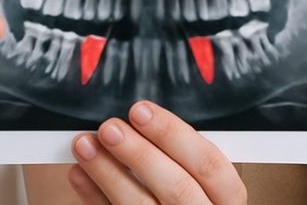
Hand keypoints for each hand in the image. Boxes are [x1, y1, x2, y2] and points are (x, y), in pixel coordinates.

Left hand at [67, 101, 246, 203]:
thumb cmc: (188, 199)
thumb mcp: (200, 180)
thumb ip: (179, 156)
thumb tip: (139, 117)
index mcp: (226, 198)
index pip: (209, 164)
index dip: (173, 134)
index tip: (140, 110)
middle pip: (178, 188)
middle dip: (139, 153)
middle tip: (109, 128)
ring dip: (109, 172)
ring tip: (85, 144)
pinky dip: (94, 197)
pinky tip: (80, 174)